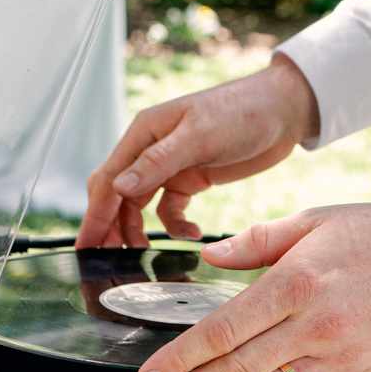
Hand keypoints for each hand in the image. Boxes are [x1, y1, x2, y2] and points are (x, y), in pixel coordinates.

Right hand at [76, 55, 318, 248]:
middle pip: (118, 195)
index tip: (85, 245)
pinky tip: (192, 232)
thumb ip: (158, 162)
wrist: (284, 110)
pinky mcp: (192, 178)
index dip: (95, 214)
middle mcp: (151, 149)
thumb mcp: (199, 135)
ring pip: (140, 205)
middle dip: (109, 226)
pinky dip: (176, 225)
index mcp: (144, 133)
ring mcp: (171, 165)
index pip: (108, 179)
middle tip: (106, 261)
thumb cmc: (242, 110)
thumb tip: (117, 188)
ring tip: (141, 254)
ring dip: (138, 230)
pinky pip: (171, 208)